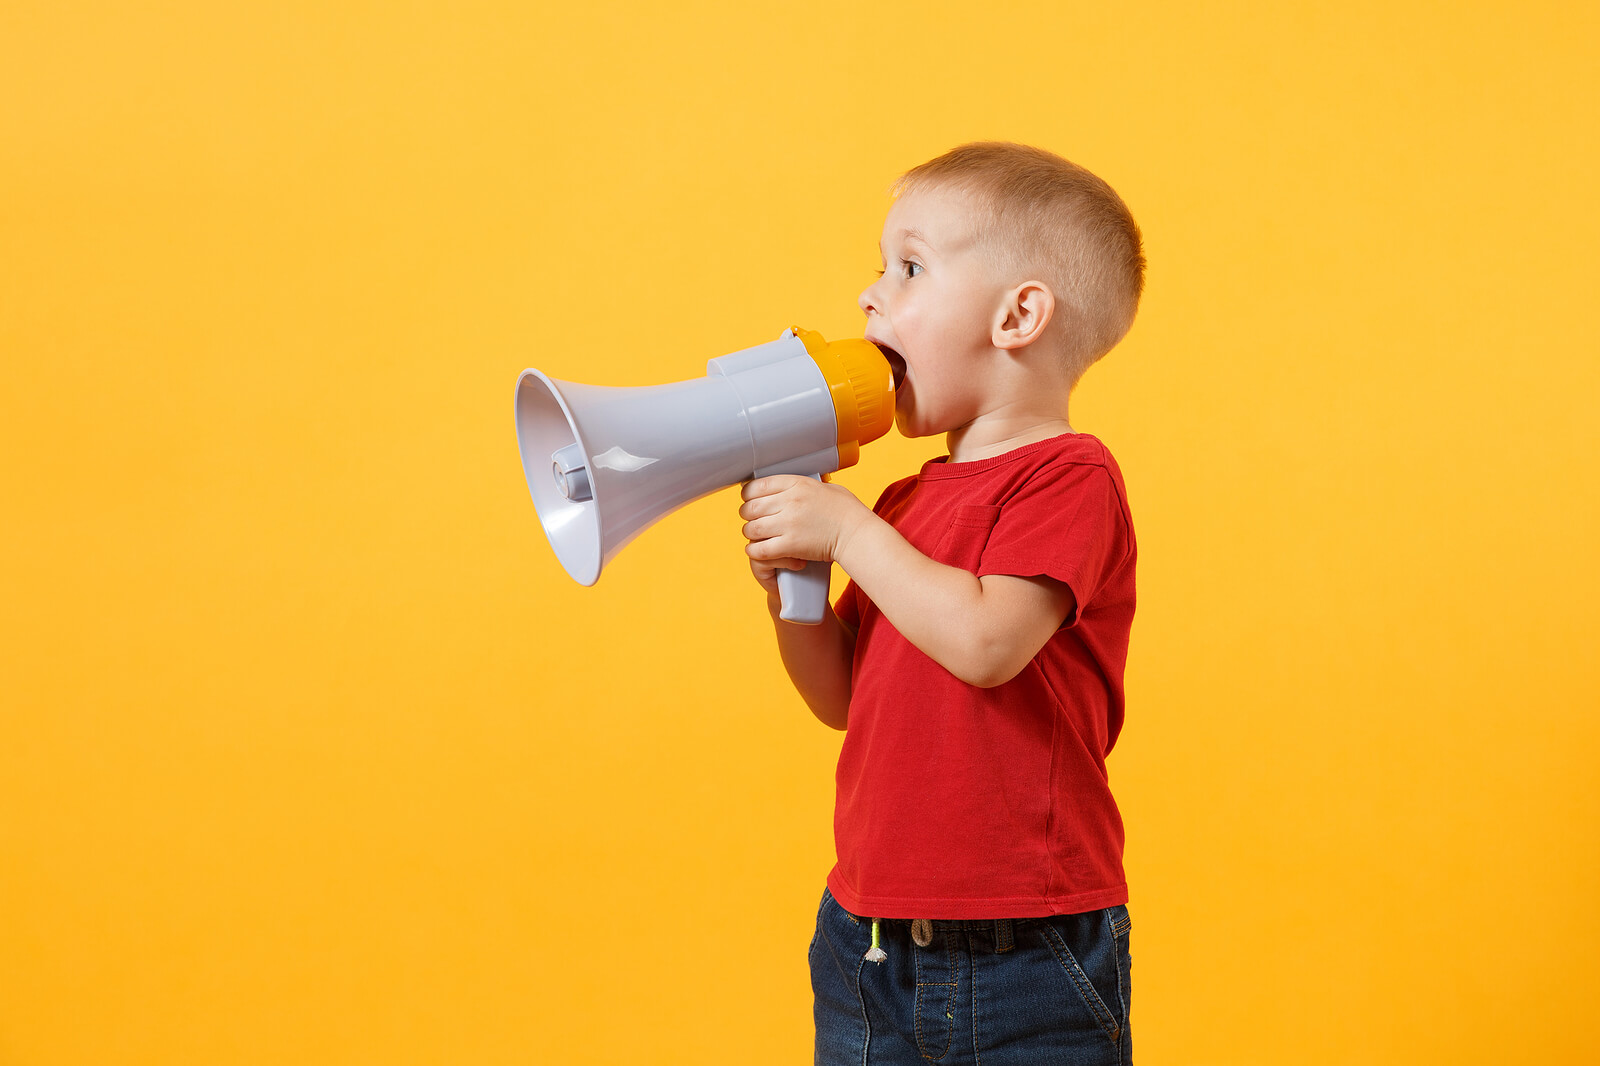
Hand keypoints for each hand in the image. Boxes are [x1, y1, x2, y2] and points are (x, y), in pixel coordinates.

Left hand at [739, 475, 870, 591]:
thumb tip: (793, 487)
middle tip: (752, 520)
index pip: (758, 485)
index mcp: (797, 484)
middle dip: (747, 515)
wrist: (857, 534)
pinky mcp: (790, 545)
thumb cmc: (848, 512)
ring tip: (757, 536)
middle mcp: (789, 501)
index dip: (748, 494)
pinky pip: (759, 549)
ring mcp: (788, 523)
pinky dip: (755, 551)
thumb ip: (805, 487)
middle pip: (750, 507)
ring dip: (751, 534)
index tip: (750, 500)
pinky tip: (759, 550)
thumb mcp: (826, 488)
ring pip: (751, 528)